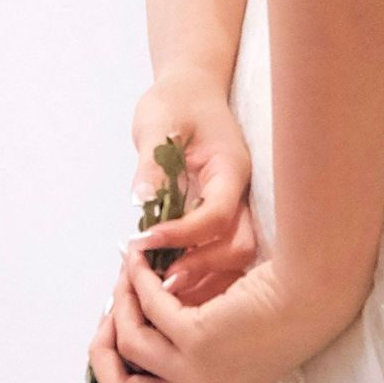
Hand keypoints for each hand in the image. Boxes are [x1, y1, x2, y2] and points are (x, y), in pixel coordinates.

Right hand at [61, 248, 365, 382]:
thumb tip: (123, 343)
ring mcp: (197, 374)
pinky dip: (136, 282)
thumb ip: (177, 360)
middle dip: (101, 355)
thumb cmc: (270, 317)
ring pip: (127, 346)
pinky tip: (139, 262)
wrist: (308, 297)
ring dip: (119, 306)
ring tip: (128, 277)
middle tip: (106, 317)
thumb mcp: (223, 353)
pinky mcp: (197, 341)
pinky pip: (145, 311)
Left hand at [130, 73, 258, 307]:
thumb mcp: (156, 122)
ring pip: (234, 261)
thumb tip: (141, 201)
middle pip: (238, 247)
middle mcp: (241, 196)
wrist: (191, 92)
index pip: (218, 214)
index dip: (184, 233)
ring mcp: (237, 212)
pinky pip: (220, 259)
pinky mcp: (223, 224)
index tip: (147, 240)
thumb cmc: (176, 101)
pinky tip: (168, 282)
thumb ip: (151, 163)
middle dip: (201, 266)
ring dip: (201, 279)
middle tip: (159, 280)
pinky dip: (198, 276)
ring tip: (161, 289)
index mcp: (231, 169)